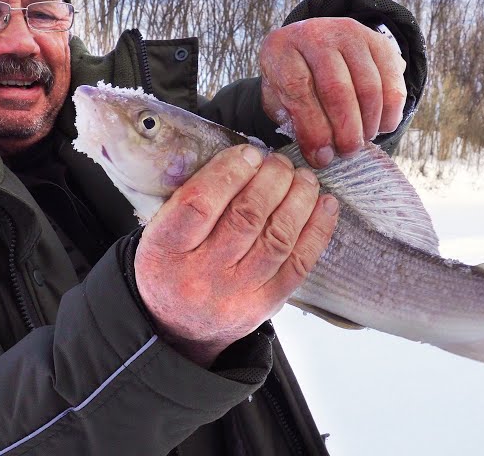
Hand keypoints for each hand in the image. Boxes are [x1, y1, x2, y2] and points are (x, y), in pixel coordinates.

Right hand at [134, 145, 338, 366]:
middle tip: (281, 162)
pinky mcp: (264, 306)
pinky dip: (317, 230)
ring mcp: (235, 295)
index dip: (230, 172)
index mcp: (165, 251)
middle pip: (246, 218)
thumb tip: (244, 158)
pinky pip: (299, 264)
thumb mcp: (158, 233)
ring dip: (299, 200)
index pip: (200, 203)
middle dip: (272, 180)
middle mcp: (200, 276)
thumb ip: (191, 199)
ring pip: (277, 238)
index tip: (250, 153)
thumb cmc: (170, 266)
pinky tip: (325, 205)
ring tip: (304, 178)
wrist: (176, 330)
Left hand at [260, 17, 406, 167]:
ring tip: (361, 142)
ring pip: (368, 86)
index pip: (298, 89)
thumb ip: (296, 124)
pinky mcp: (378, 41)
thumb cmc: (294, 81)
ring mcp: (349, 33)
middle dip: (345, 130)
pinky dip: (391, 110)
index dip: (312, 128)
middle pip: (336, 88)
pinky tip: (382, 127)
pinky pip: (392, 81)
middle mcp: (315, 34)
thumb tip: (323, 156)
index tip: (321, 157)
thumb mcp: (280, 98)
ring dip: (369, 123)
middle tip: (347, 153)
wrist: (314, 46)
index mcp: (282, 48)